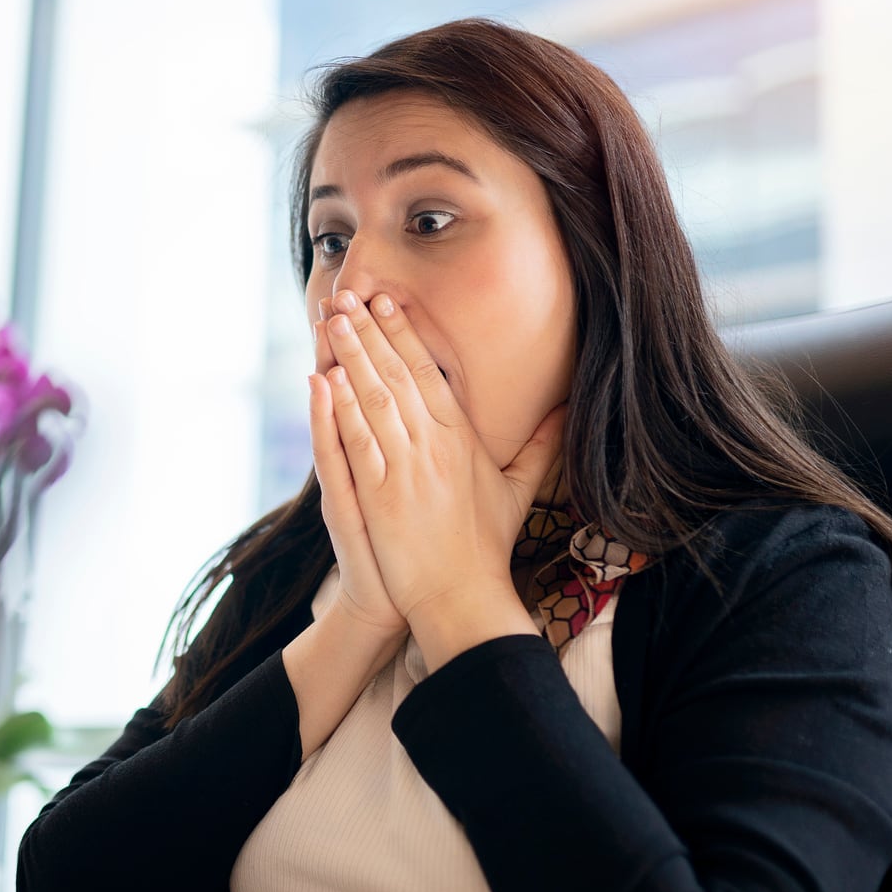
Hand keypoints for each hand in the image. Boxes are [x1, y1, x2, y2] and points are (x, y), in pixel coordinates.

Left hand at [317, 289, 566, 667]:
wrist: (462, 595)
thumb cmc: (486, 546)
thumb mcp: (518, 489)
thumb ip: (541, 444)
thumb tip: (568, 406)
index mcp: (463, 438)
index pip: (430, 372)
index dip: (404, 334)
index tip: (385, 302)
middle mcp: (434, 446)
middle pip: (397, 374)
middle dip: (369, 331)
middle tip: (345, 295)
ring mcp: (405, 469)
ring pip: (373, 399)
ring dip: (348, 356)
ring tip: (329, 320)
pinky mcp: (379, 496)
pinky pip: (355, 442)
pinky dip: (338, 408)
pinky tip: (323, 379)